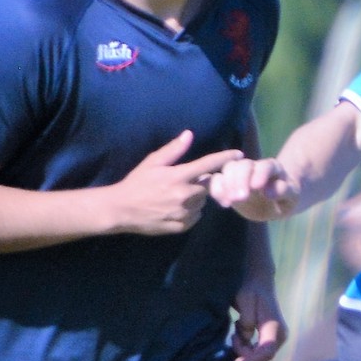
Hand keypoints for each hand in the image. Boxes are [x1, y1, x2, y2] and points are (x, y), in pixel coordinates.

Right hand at [110, 132, 243, 234]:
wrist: (121, 210)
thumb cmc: (136, 183)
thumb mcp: (152, 163)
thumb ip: (173, 150)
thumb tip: (189, 135)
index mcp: (179, 176)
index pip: (208, 165)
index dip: (225, 158)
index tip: (239, 155)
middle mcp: (185, 195)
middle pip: (207, 186)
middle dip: (200, 183)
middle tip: (183, 182)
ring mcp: (184, 212)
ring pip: (202, 203)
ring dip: (195, 198)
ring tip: (176, 196)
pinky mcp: (182, 226)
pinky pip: (196, 217)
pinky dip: (190, 212)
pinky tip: (175, 208)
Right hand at [208, 156, 300, 220]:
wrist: (276, 202)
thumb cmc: (287, 198)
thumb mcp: (292, 196)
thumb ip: (284, 191)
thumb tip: (269, 192)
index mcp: (272, 168)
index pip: (265, 166)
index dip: (260, 174)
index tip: (256, 187)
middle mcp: (254, 167)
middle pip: (243, 165)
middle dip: (239, 180)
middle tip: (240, 198)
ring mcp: (240, 173)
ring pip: (228, 169)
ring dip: (226, 184)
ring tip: (229, 202)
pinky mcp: (229, 183)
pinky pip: (217, 180)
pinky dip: (216, 190)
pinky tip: (224, 203)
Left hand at [231, 275, 287, 360]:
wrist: (259, 281)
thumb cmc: (251, 289)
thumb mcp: (245, 303)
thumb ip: (246, 323)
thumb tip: (246, 338)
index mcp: (274, 327)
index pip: (266, 352)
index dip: (252, 360)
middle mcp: (280, 335)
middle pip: (262, 356)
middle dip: (244, 353)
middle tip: (233, 336)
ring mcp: (277, 338)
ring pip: (259, 355)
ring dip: (244, 348)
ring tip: (237, 330)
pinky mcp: (272, 338)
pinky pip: (258, 350)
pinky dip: (246, 346)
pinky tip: (240, 332)